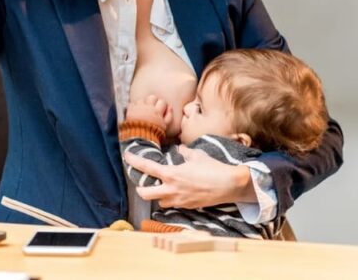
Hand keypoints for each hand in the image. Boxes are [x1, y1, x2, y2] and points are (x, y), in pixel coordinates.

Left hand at [124, 145, 254, 208]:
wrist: (230, 185)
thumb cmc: (213, 168)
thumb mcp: (197, 155)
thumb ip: (184, 153)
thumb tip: (179, 150)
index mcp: (172, 174)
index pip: (147, 168)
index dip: (134, 161)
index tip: (127, 156)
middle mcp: (172, 190)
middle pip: (145, 194)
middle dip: (140, 189)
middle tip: (142, 182)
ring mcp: (179, 201)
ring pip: (159, 201)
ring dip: (157, 195)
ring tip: (161, 187)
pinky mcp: (187, 207)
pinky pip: (172, 205)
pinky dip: (170, 199)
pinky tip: (176, 192)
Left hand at [125, 94, 172, 130]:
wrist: (140, 137)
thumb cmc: (153, 132)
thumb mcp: (164, 125)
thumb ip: (169, 116)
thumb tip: (170, 107)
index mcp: (157, 111)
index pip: (162, 101)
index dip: (162, 104)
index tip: (161, 108)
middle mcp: (148, 107)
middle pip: (152, 97)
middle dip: (153, 101)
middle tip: (152, 107)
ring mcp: (139, 107)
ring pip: (142, 99)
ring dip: (143, 103)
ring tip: (143, 109)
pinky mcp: (131, 110)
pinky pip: (132, 103)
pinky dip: (134, 106)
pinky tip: (136, 111)